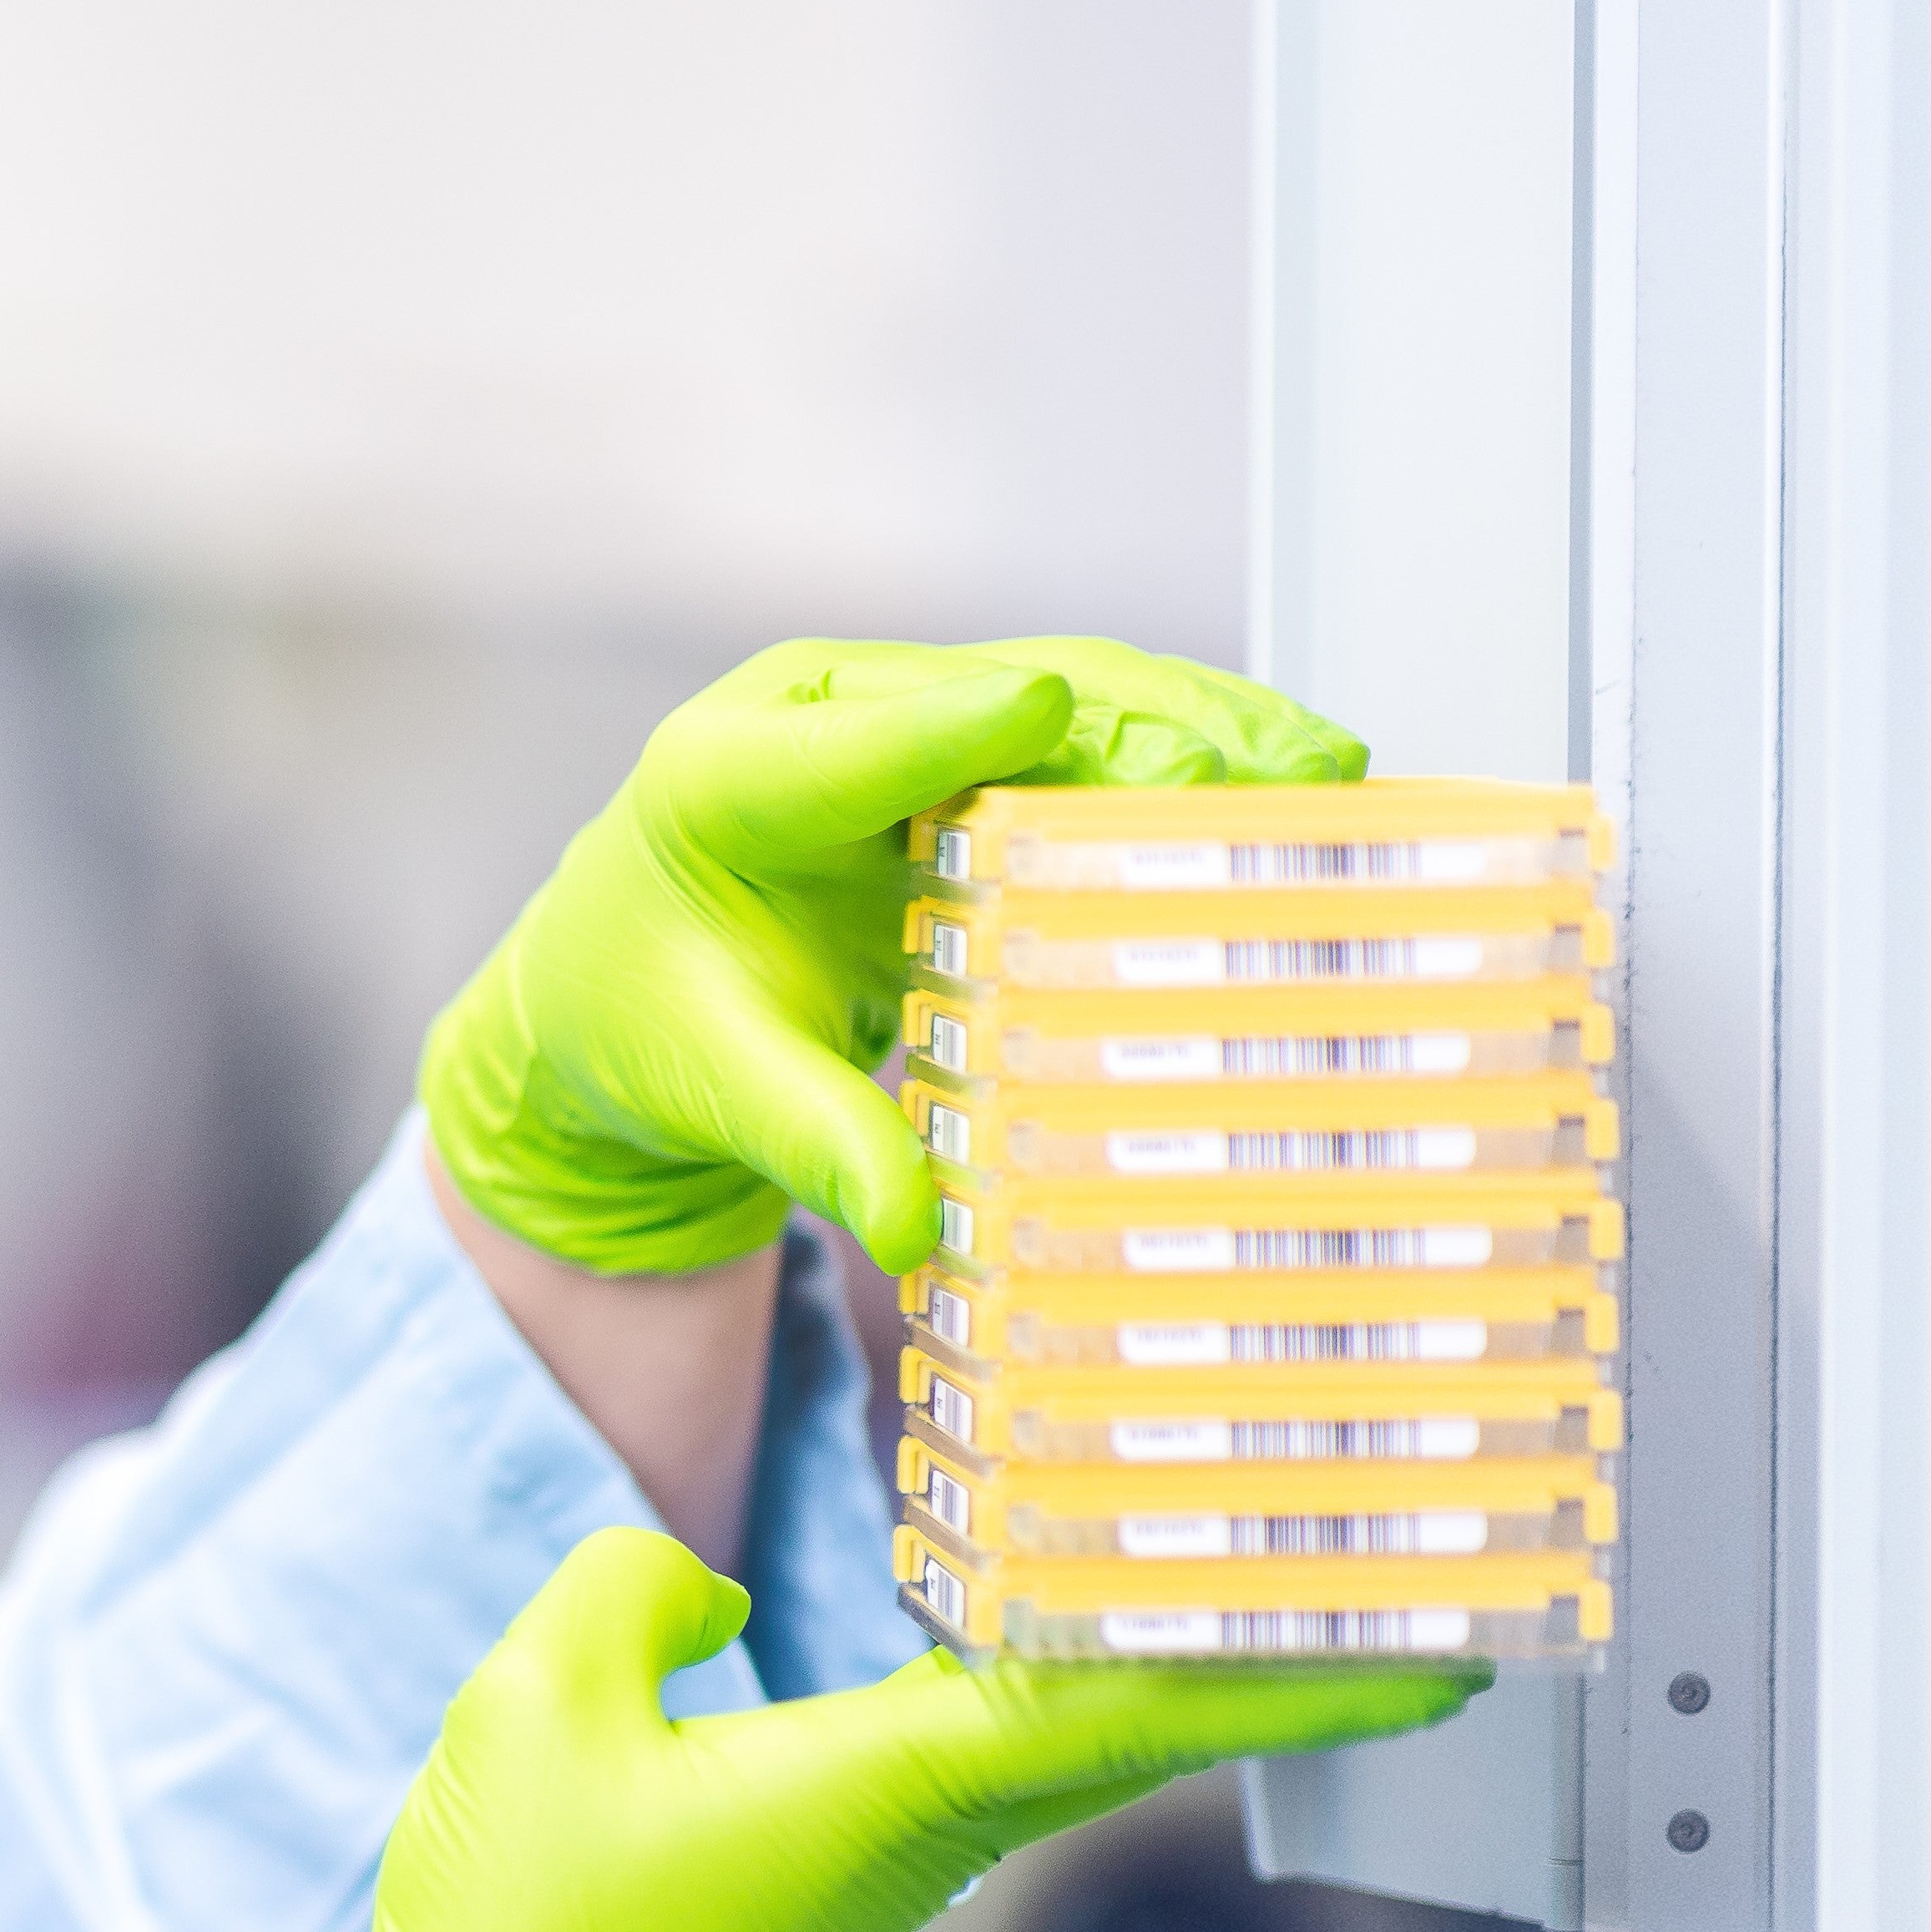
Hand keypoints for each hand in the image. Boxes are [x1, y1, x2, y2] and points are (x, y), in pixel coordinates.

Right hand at [264, 1530, 1474, 1931]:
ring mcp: (879, 1881)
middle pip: (1131, 1727)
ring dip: (1155, 1665)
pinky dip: (1041, 1694)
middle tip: (1381, 1580)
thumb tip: (704, 1587)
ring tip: (1231, 1573)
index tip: (1436, 1648)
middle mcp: (918, 1845)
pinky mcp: (830, 1897)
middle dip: (1268, 1658)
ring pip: (1059, 1749)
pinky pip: (972, 1770)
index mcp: (882, 1792)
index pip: (1124, 1708)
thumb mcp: (534, 1703)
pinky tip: (1034, 1637)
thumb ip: (633, 1589)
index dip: (1290, 1673)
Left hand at [418, 636, 1365, 1275]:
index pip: (849, 748)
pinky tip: (1283, 789)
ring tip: (1318, 771)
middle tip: (1271, 773)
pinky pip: (1079, 744)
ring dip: (1192, 734)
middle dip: (1139, 735)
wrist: (612, 985)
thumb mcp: (717, 1089)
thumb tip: (912, 1227)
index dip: (956, 729)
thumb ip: (814, 1141)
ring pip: (1062, 705)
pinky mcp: (958, 750)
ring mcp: (891, 718)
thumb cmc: (649, 1020)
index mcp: (721, 781)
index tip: (1045, 708)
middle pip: (991, 704)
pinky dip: (1179, 763)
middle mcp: (811, 717)